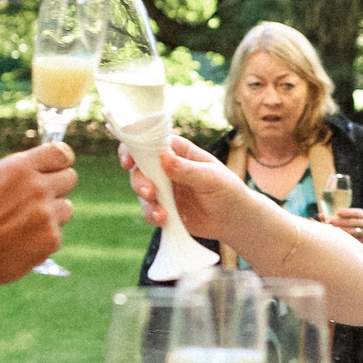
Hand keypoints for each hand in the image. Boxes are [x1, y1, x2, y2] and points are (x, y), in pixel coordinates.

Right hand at [0, 144, 77, 285]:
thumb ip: (15, 171)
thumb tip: (37, 169)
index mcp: (19, 168)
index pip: (62, 153)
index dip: (61, 160)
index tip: (57, 167)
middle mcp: (37, 188)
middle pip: (70, 178)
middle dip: (56, 187)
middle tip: (37, 199)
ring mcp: (47, 215)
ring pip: (66, 208)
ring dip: (51, 214)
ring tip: (23, 225)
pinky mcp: (51, 240)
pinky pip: (57, 233)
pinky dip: (43, 238)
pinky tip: (20, 243)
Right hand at [121, 135, 244, 239]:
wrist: (234, 220)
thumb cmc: (228, 190)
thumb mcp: (212, 178)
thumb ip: (188, 170)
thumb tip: (164, 158)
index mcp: (178, 151)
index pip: (150, 142)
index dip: (133, 148)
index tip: (128, 161)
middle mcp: (166, 168)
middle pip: (139, 168)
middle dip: (139, 180)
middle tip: (150, 192)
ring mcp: (163, 189)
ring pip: (141, 191)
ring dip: (146, 202)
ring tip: (162, 214)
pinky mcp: (163, 208)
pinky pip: (149, 211)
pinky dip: (153, 215)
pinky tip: (165, 220)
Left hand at [324, 206, 362, 239]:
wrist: (355, 235)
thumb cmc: (346, 223)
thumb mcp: (342, 217)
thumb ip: (332, 215)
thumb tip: (321, 215)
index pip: (357, 212)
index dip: (348, 212)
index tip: (338, 213)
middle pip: (353, 222)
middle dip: (341, 221)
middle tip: (329, 221)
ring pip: (353, 231)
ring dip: (341, 229)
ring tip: (331, 228)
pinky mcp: (362, 241)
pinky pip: (354, 240)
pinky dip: (345, 237)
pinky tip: (336, 236)